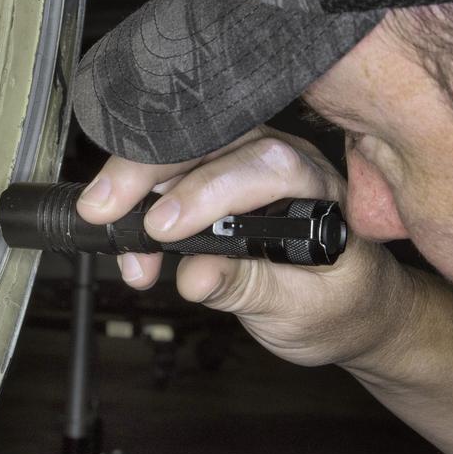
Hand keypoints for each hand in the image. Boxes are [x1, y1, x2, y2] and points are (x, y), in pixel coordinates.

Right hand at [76, 128, 419, 369]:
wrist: (351, 306)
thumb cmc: (338, 304)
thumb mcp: (299, 310)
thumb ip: (248, 288)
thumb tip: (193, 277)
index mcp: (319, 189)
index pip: (266, 168)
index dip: (208, 193)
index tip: (162, 230)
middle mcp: (285, 161)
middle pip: (213, 143)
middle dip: (149, 172)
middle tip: (102, 209)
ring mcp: (250, 161)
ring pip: (185, 149)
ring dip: (137, 182)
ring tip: (107, 227)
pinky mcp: (221, 173)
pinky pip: (173, 168)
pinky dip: (140, 195)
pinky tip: (125, 230)